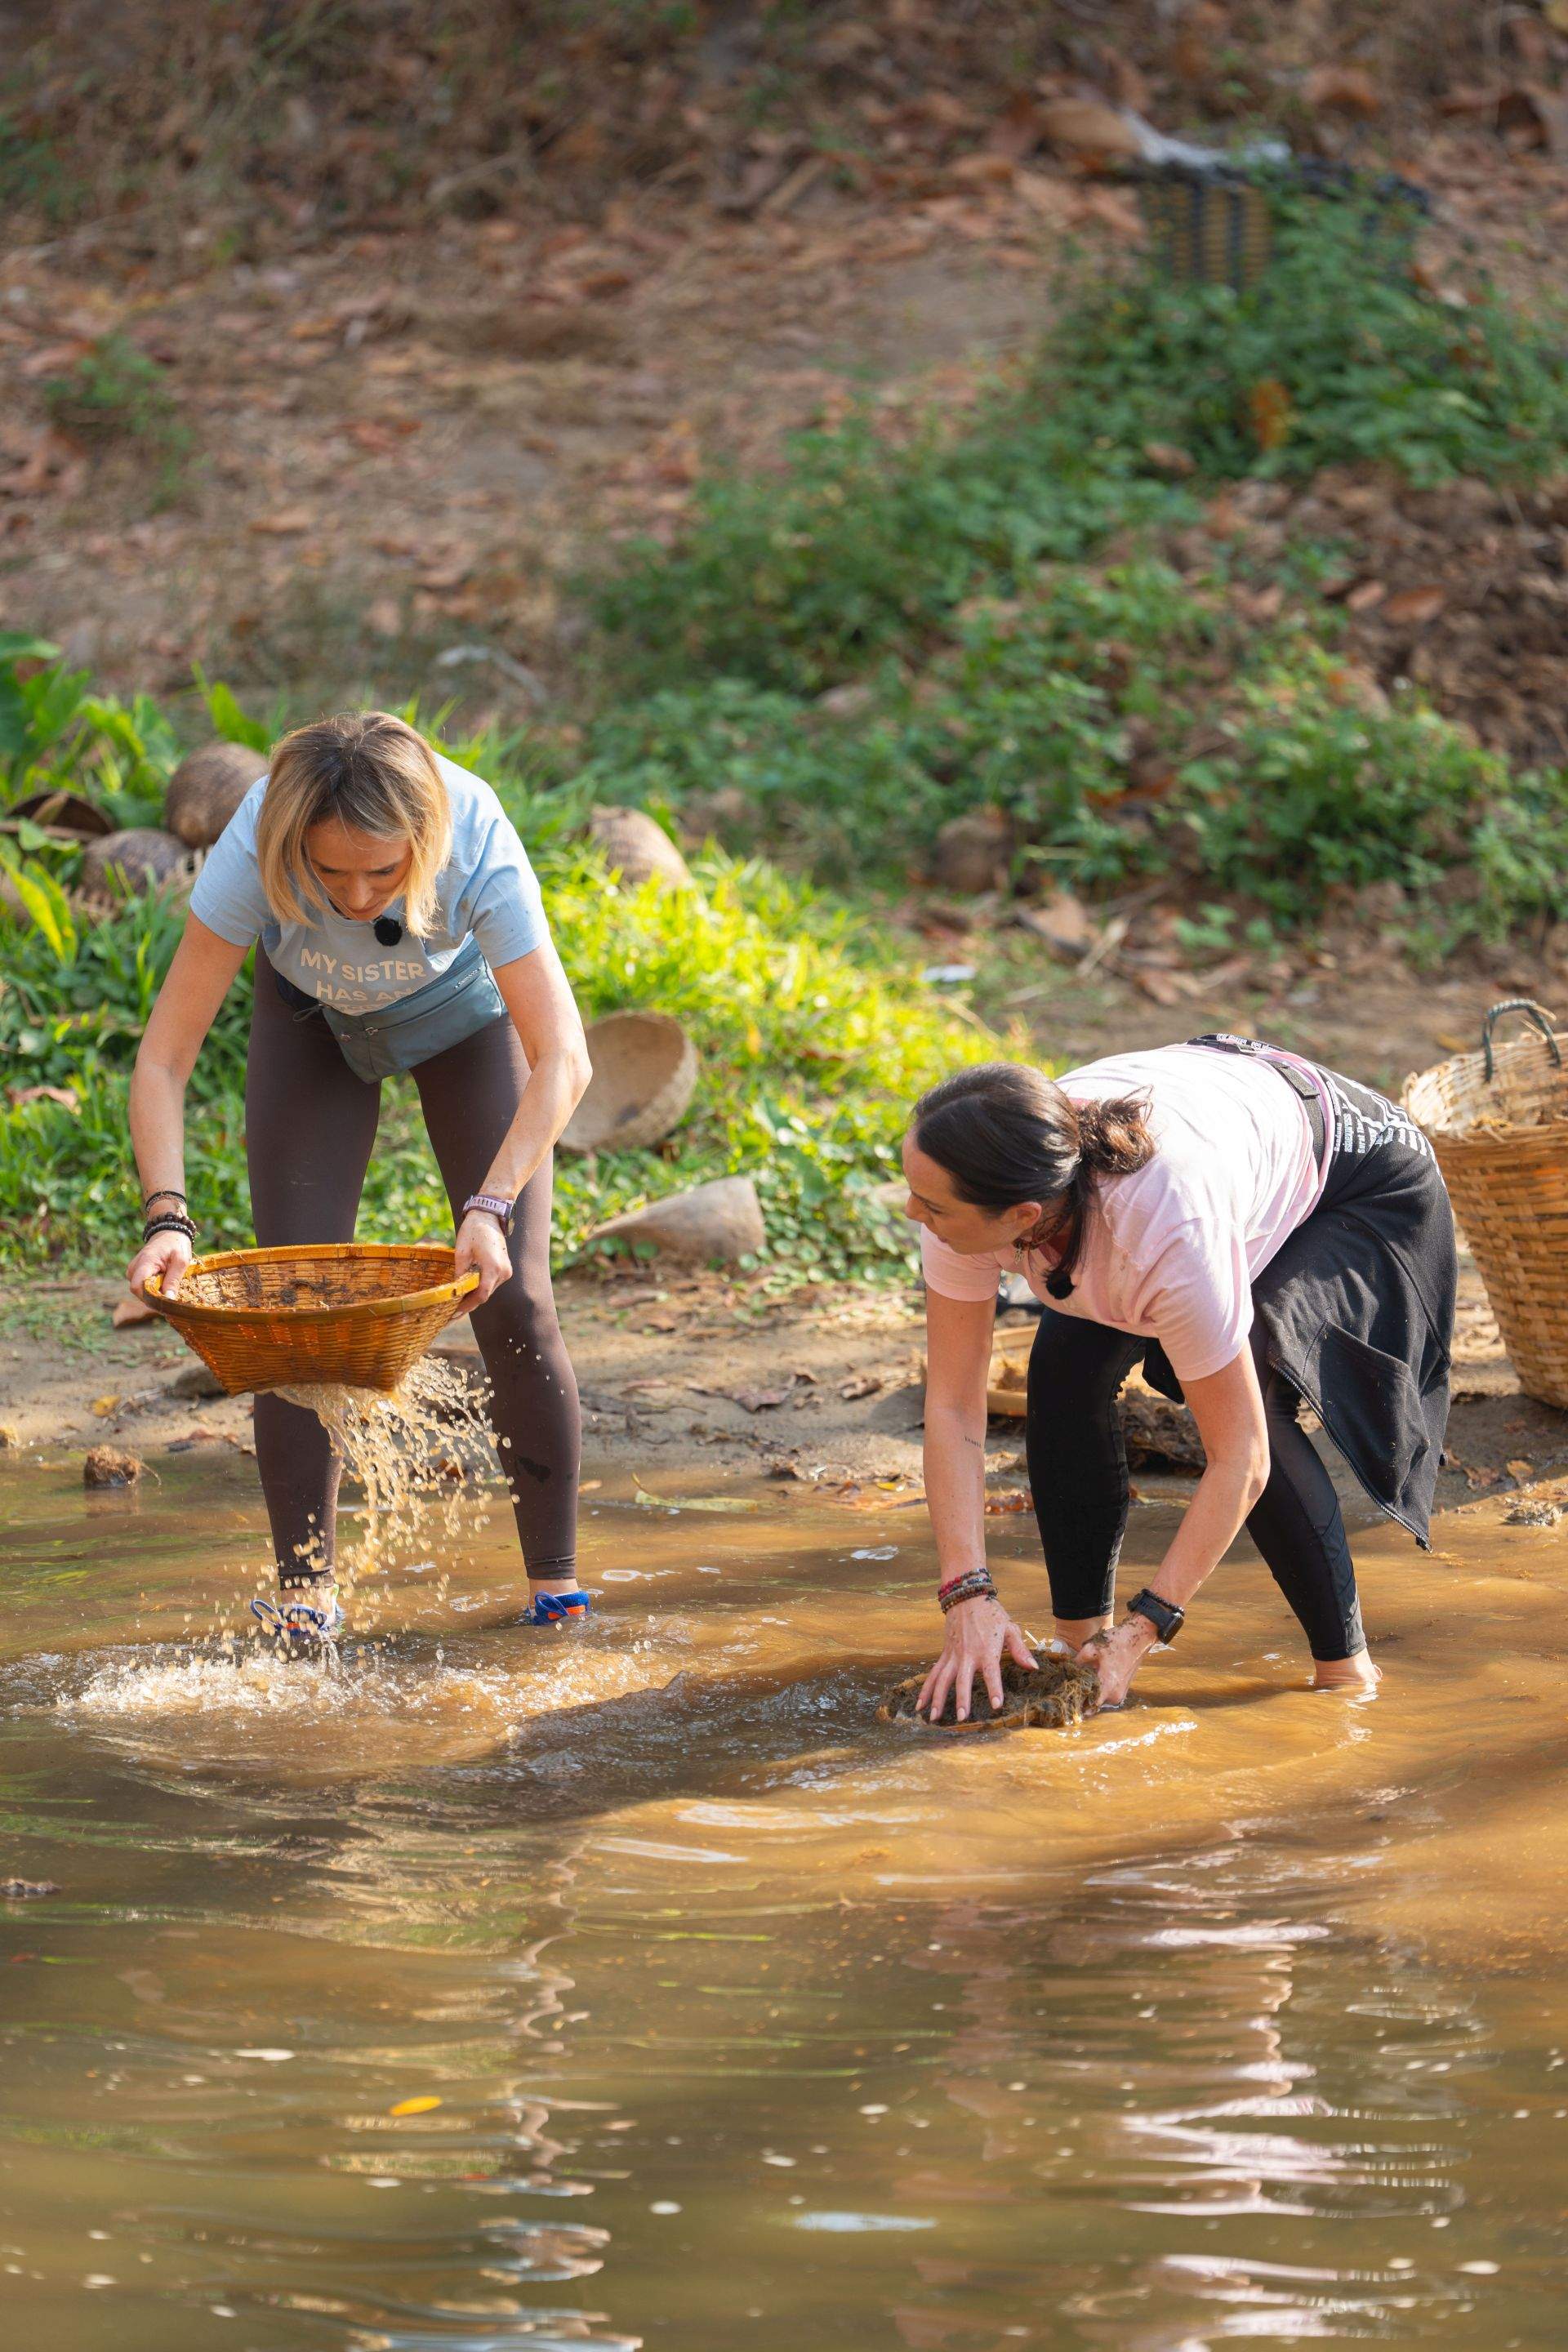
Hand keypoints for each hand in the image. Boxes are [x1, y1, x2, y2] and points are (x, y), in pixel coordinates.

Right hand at [128, 1226, 191, 1301]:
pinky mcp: (136, 1273)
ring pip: (141, 1291)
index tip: (166, 1301)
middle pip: (139, 1291)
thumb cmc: (176, 1245)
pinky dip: (153, 1288)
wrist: (170, 1234)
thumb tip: (168, 1299)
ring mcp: (133, 1271)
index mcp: (145, 1262)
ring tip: (169, 1283)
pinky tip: (164, 1282)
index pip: (137, 1287)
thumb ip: (174, 1280)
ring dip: (155, 1292)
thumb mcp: (181, 1261)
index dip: (150, 1298)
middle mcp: (134, 1267)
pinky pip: (142, 1286)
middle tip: (172, 1292)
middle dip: (154, 1297)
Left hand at [454, 1209, 512, 1306]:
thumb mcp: (461, 1253)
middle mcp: (503, 1272)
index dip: (467, 1306)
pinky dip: (479, 1289)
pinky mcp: (504, 1269)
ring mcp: (506, 1271)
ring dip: (473, 1297)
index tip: (453, 1313)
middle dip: (468, 1304)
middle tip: (451, 1314)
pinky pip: (490, 1283)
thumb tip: (452, 1292)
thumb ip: (459, 1274)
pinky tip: (466, 1294)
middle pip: (485, 1295)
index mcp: (493, 1268)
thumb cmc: (473, 1231)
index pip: (481, 1295)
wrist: (488, 1216)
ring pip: (488, 1290)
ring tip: (456, 1306)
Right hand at [917, 1594, 1038, 1724]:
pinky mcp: (944, 1654)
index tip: (996, 1705)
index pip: (991, 1673)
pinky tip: (920, 1705)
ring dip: (937, 1699)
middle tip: (962, 1718)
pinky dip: (925, 1690)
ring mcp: (953, 1655)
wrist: (966, 1595)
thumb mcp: (1010, 1628)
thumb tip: (1034, 1667)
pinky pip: (933, 1674)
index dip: (994, 1689)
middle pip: (962, 1680)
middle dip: (962, 1700)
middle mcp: (967, 1655)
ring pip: (942, 1679)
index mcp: (986, 1650)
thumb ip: (1020, 1650)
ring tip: (934, 1718)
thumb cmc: (991, 1612)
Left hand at [1075, 1614, 1157, 1708]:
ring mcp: (1121, 1694)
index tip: (1067, 1698)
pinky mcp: (1123, 1690)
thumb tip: (1066, 1670)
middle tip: (1070, 1685)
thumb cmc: (1116, 1641)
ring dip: (1090, 1692)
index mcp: (1108, 1686)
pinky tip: (1092, 1676)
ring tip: (1081, 1679)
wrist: (1140, 1637)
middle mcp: (1115, 1695)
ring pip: (1099, 1699)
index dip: (1076, 1704)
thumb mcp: (1092, 1648)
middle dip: (1081, 1696)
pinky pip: (1107, 1694)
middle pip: (1092, 1704)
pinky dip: (1099, 1689)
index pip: (1088, 1707)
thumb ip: (1077, 1662)